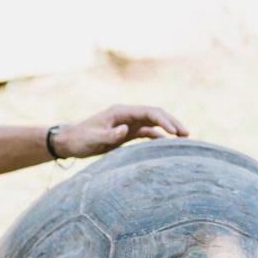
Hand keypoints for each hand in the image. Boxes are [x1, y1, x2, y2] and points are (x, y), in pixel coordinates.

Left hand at [53, 104, 188, 158]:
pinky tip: (168, 146)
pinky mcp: (127, 133)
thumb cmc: (80, 140)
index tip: (175, 132)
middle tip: (187, 134)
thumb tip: (125, 130)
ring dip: (168, 129)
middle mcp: (127, 115)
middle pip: (155, 114)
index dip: (164, 120)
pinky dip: (159, 137)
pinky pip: (147, 133)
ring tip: (184, 139)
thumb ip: (109, 135)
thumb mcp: (93, 139)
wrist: (70, 142)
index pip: (148, 112)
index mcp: (121, 112)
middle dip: (172, 122)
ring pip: (154, 123)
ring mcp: (128, 123)